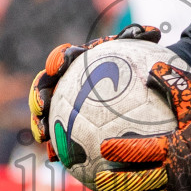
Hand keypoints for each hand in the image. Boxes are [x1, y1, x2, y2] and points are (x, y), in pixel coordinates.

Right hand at [27, 24, 161, 160]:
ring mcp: (64, 104)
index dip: (57, 60)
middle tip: (42, 107)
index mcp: (77, 61)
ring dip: (40, 124)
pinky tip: (58, 159)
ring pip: (45, 114)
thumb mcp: (137, 50)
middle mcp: (65, 81)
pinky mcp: (68, 124)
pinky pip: (58, 136)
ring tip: (43, 136)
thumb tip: (153, 32)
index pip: (63, 58)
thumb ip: (139, 38)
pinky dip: (56, 146)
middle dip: (37, 97)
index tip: (58, 66)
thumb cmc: (134, 63)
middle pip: (44, 87)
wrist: (134, 83)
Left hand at [92, 62, 190, 190]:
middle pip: (139, 182)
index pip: (141, 151)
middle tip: (98, 180)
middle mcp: (175, 170)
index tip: (102, 147)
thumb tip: (151, 68)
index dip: (120, 150)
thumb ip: (172, 82)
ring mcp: (181, 186)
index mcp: (174, 147)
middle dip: (116, 182)